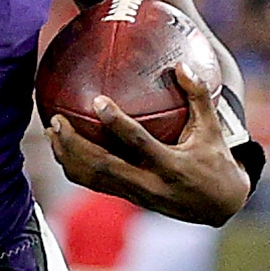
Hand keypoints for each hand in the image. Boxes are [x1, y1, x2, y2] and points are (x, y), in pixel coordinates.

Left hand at [46, 61, 257, 225]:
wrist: (218, 206)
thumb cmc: (215, 160)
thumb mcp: (213, 129)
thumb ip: (198, 96)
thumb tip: (181, 64)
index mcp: (170, 165)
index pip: (138, 143)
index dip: (116, 123)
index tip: (98, 101)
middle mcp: (149, 183)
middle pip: (103, 166)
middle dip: (75, 145)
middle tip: (57, 120)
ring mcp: (135, 194)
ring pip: (93, 178)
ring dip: (68, 157)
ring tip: (51, 132)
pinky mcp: (127, 198)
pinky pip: (95, 183)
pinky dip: (75, 167)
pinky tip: (62, 147)